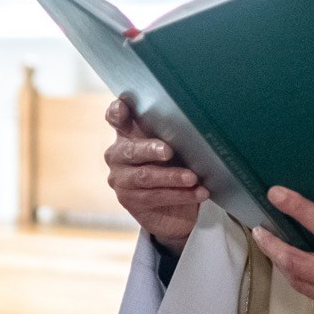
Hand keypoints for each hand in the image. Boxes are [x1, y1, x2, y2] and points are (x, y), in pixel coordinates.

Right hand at [104, 98, 207, 253]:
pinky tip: (197, 193)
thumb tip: (197, 122)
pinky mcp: (128, 200)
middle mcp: (118, 154)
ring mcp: (120, 178)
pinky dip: (179, 195)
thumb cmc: (175, 166)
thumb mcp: (177, 147)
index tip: (123, 107)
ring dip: (171, 177)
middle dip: (150, 150)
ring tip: (193, 178)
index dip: (116, 112)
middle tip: (169, 151)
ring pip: (144, 176)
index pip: (115, 118)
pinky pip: (154, 196)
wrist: (176, 207)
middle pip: (130, 150)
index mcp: (127, 133)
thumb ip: (175, 134)